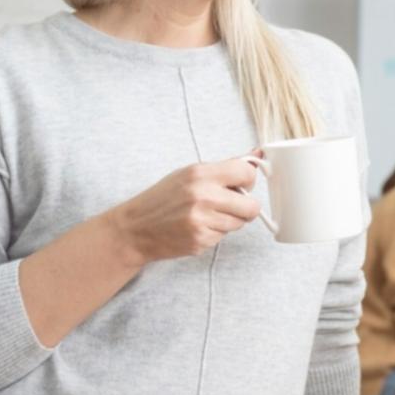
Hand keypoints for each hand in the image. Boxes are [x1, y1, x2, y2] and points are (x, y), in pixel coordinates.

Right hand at [106, 156, 261, 265]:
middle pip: (252, 206)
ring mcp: (202, 220)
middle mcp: (203, 196)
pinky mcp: (201, 240)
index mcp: (200, 173)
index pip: (246, 173)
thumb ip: (225, 167)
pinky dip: (215, 233)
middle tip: (231, 205)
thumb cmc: (163, 198)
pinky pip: (224, 237)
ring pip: (239, 223)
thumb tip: (258, 154)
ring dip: (229, 221)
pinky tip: (198, 227)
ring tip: (207, 215)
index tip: (241, 183)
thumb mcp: (190, 173)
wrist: (135, 228)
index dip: (248, 179)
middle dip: (245, 207)